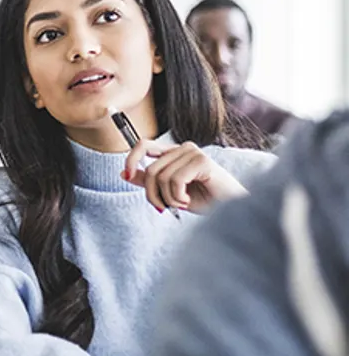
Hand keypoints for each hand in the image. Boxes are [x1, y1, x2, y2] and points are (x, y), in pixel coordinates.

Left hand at [123, 140, 246, 213]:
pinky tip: (189, 201)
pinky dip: (178, 196)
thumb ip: (149, 181)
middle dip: (152, 193)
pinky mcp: (201, 161)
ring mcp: (193, 152)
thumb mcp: (170, 192)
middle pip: (151, 168)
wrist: (231, 211)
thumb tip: (124, 172)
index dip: (131, 158)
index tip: (126, 174)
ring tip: (183, 203)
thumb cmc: (205, 201)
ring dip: (168, 198)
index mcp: (175, 152)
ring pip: (161, 176)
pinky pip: (175, 180)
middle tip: (164, 206)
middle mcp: (183, 148)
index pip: (143, 145)